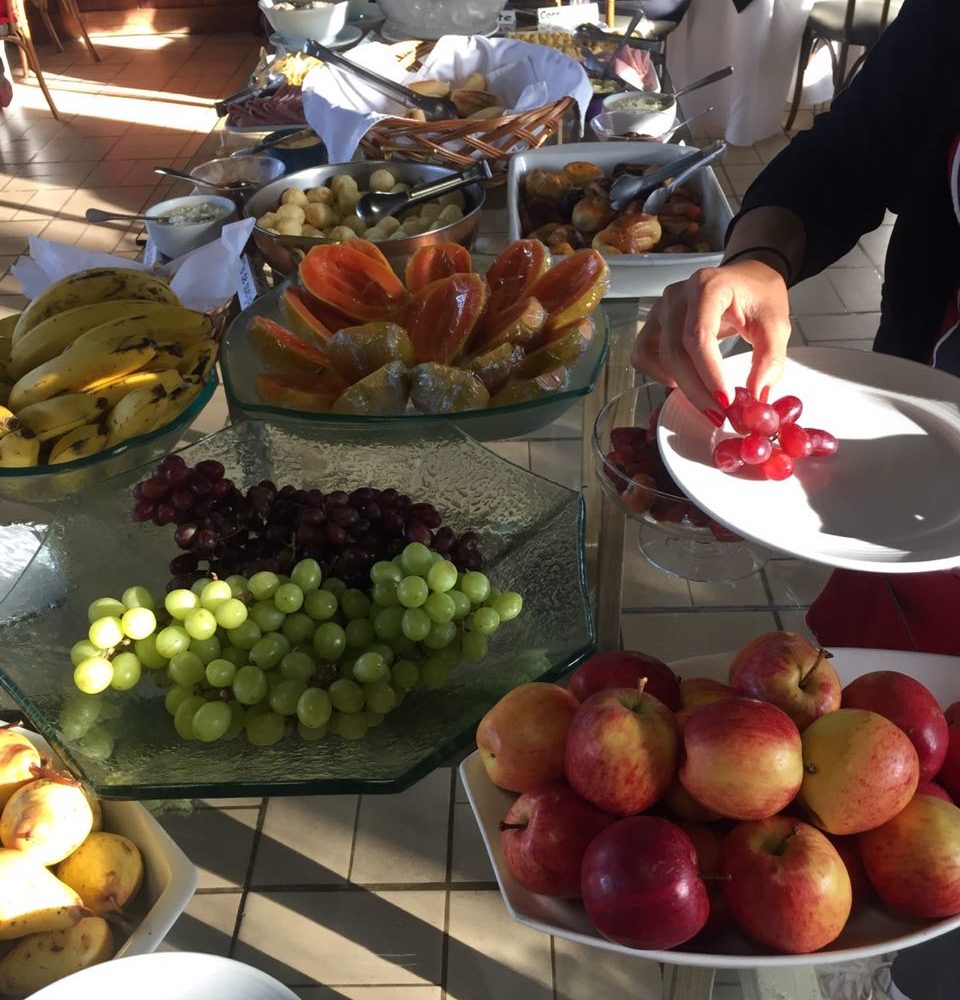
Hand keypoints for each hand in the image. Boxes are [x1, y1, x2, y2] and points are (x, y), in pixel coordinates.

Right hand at [631, 259, 791, 419]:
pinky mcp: (653, 324)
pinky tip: (683, 379)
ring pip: (657, 358)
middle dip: (696, 389)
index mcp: (708, 287)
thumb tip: (757, 396)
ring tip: (706, 399)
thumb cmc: (759, 297)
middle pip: (674, 352)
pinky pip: (643, 356)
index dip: (709, 373)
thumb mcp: (776, 324)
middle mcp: (677, 296)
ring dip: (680, 386)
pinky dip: (659, 375)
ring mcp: (660, 309)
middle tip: (719, 415)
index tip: (726, 401)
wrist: (746, 280)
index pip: (698, 336)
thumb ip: (770, 359)